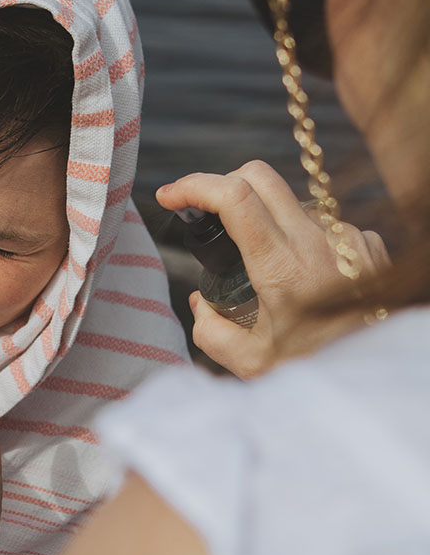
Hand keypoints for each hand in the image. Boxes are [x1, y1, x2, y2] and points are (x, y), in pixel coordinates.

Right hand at [157, 160, 390, 377]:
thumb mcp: (251, 363)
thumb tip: (201, 304)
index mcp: (281, 267)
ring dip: (261, 215)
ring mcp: (346, 237)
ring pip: (289, 200)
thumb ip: (210, 330)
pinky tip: (301, 273)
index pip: (234, 197)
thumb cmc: (323, 370)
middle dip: (220, 183)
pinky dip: (298, 236)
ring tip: (258, 261)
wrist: (383, 379)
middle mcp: (316, 241)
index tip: (170, 196)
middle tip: (203, 213)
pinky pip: (321, 222)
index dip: (194, 186)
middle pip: (258, 175)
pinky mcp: (367, 243)